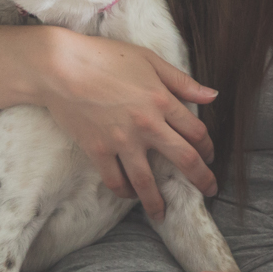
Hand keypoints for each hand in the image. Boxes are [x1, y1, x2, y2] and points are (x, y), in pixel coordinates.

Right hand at [39, 29, 218, 219]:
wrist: (60, 66)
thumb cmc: (105, 57)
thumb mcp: (150, 60)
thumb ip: (182, 81)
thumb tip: (213, 96)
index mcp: (162, 101)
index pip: (196, 132)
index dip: (208, 147)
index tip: (210, 156)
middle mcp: (146, 125)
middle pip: (183, 159)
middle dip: (201, 179)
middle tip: (209, 191)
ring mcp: (121, 141)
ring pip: (147, 181)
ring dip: (158, 201)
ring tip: (163, 214)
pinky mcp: (97, 150)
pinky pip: (114, 180)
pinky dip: (123, 192)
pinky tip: (129, 194)